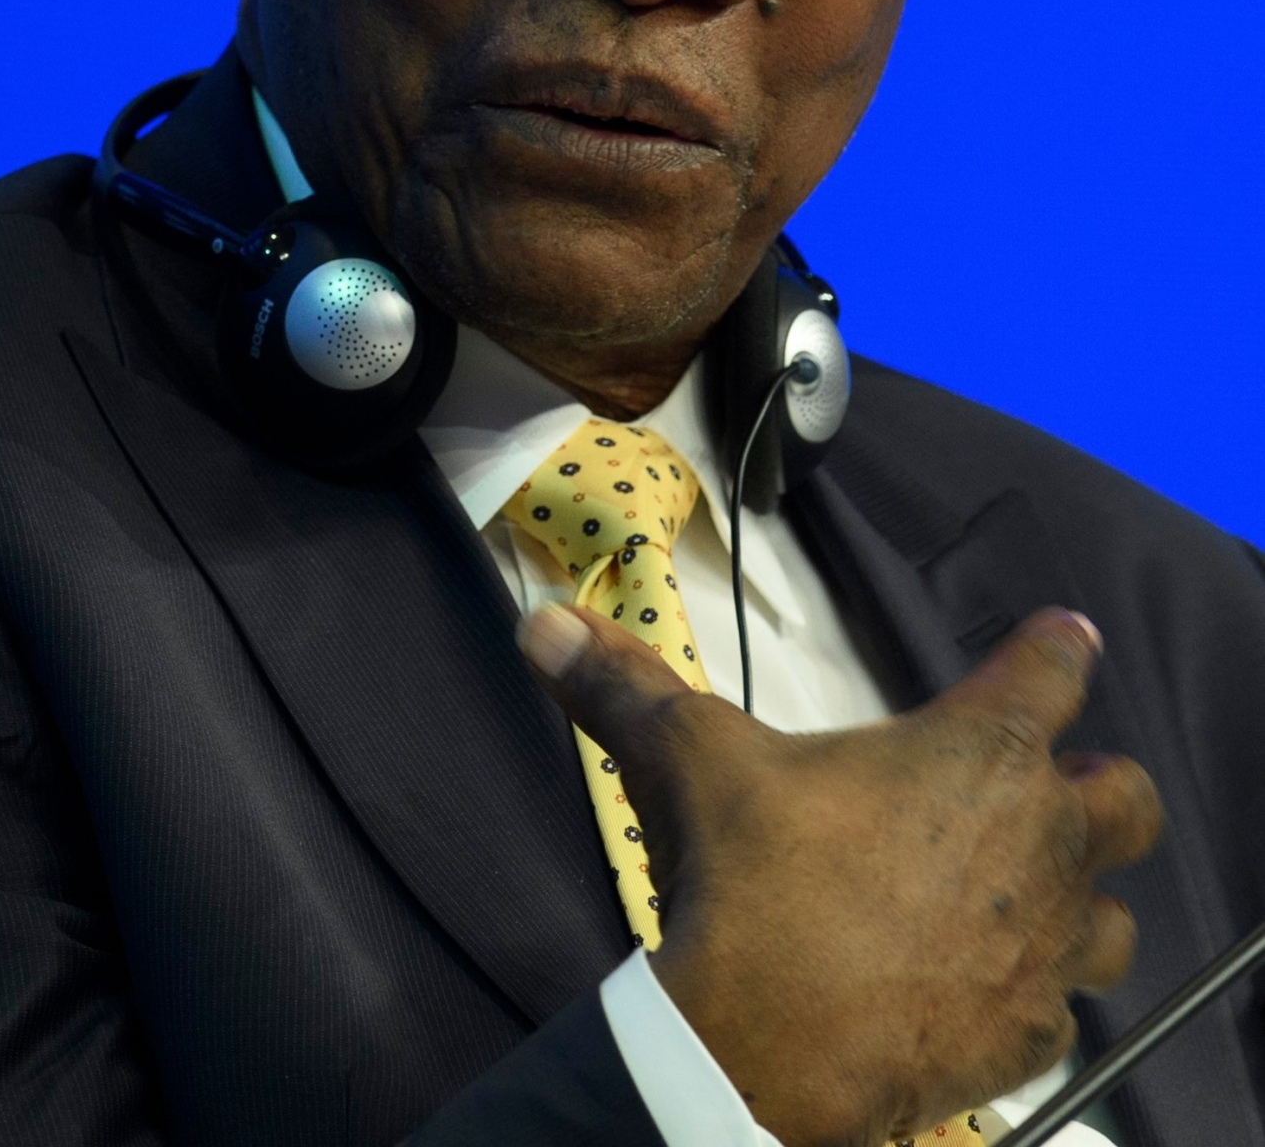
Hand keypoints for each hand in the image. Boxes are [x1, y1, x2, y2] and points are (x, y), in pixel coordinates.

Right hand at [520, 602, 1161, 1146]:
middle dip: (1093, 785)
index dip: (1055, 647)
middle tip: (1033, 791)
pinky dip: (1030, 995)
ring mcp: (1043, 947)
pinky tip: (978, 988)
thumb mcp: (686, 760)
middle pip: (1129, 797)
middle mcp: (1038, 839)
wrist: (762, 1049)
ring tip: (1016, 895)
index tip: (1055, 640)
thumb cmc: (750, 880)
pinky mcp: (1028, 1037)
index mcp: (978, 751)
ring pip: (1113, 914)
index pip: (1056, 666)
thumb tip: (544, 622)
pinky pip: (1061, 1010)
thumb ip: (623, 685)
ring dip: (1077, 898)